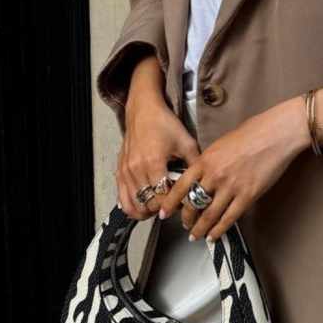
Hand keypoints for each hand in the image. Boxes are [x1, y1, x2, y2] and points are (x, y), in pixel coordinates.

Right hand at [115, 92, 200, 220]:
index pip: (163, 197)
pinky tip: (144, 205)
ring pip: (134, 206)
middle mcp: (137, 170)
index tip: (182, 201)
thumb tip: (202, 183)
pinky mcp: (120, 172)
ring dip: (148, 211)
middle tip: (173, 203)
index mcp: (154, 162)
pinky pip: (123, 200)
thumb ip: (194, 164)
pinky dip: (133, 207)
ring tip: (159, 207)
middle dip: (163, 208)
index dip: (175, 204)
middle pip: (149, 204)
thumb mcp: (186, 142)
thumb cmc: (164, 125)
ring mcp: (126, 172)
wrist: (143, 112)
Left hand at [156, 97, 308, 242]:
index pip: (181, 186)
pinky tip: (213, 236)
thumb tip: (202, 177)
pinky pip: (229, 218)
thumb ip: (209, 162)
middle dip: (186, 218)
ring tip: (196, 236)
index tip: (165, 212)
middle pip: (193, 204)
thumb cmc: (253, 132)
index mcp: (205, 160)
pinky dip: (219, 230)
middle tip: (185, 225)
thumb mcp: (221, 144)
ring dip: (200, 229)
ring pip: (209, 215)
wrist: (276, 134)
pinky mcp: (247, 196)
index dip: (171, 203)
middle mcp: (214, 175)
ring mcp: (231, 187)